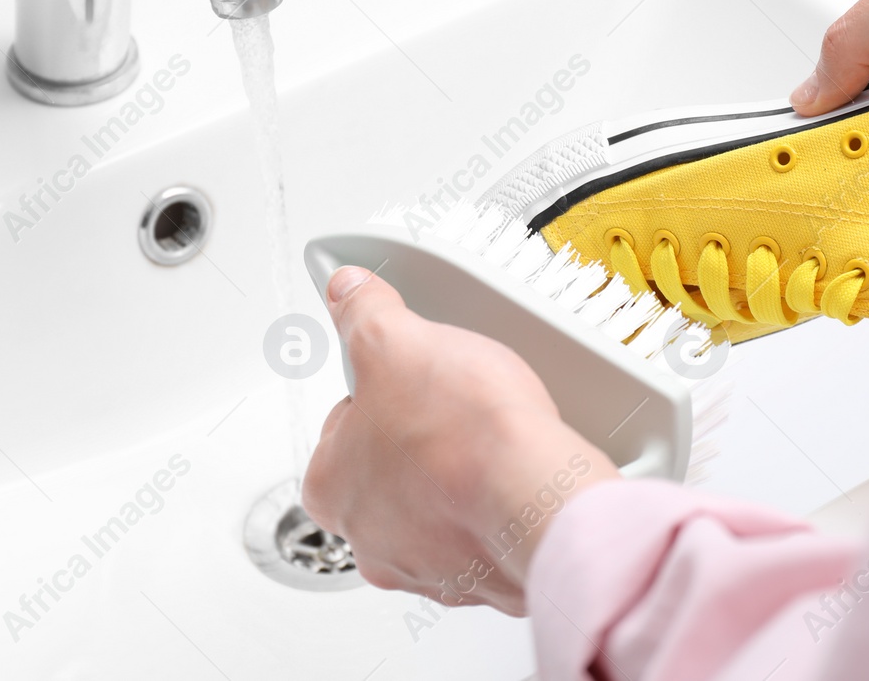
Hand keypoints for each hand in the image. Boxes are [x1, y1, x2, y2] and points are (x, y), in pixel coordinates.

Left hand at [301, 266, 618, 615]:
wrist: (538, 496)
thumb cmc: (463, 434)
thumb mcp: (395, 341)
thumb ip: (364, 313)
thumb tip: (346, 290)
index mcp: (330, 486)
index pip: (340, 426)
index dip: (379, 390)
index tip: (407, 376)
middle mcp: (368, 538)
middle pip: (388, 469)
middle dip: (418, 438)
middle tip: (453, 406)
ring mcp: (426, 565)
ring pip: (435, 507)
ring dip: (458, 476)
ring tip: (490, 440)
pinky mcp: (483, 578)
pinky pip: (483, 535)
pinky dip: (497, 508)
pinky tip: (516, 476)